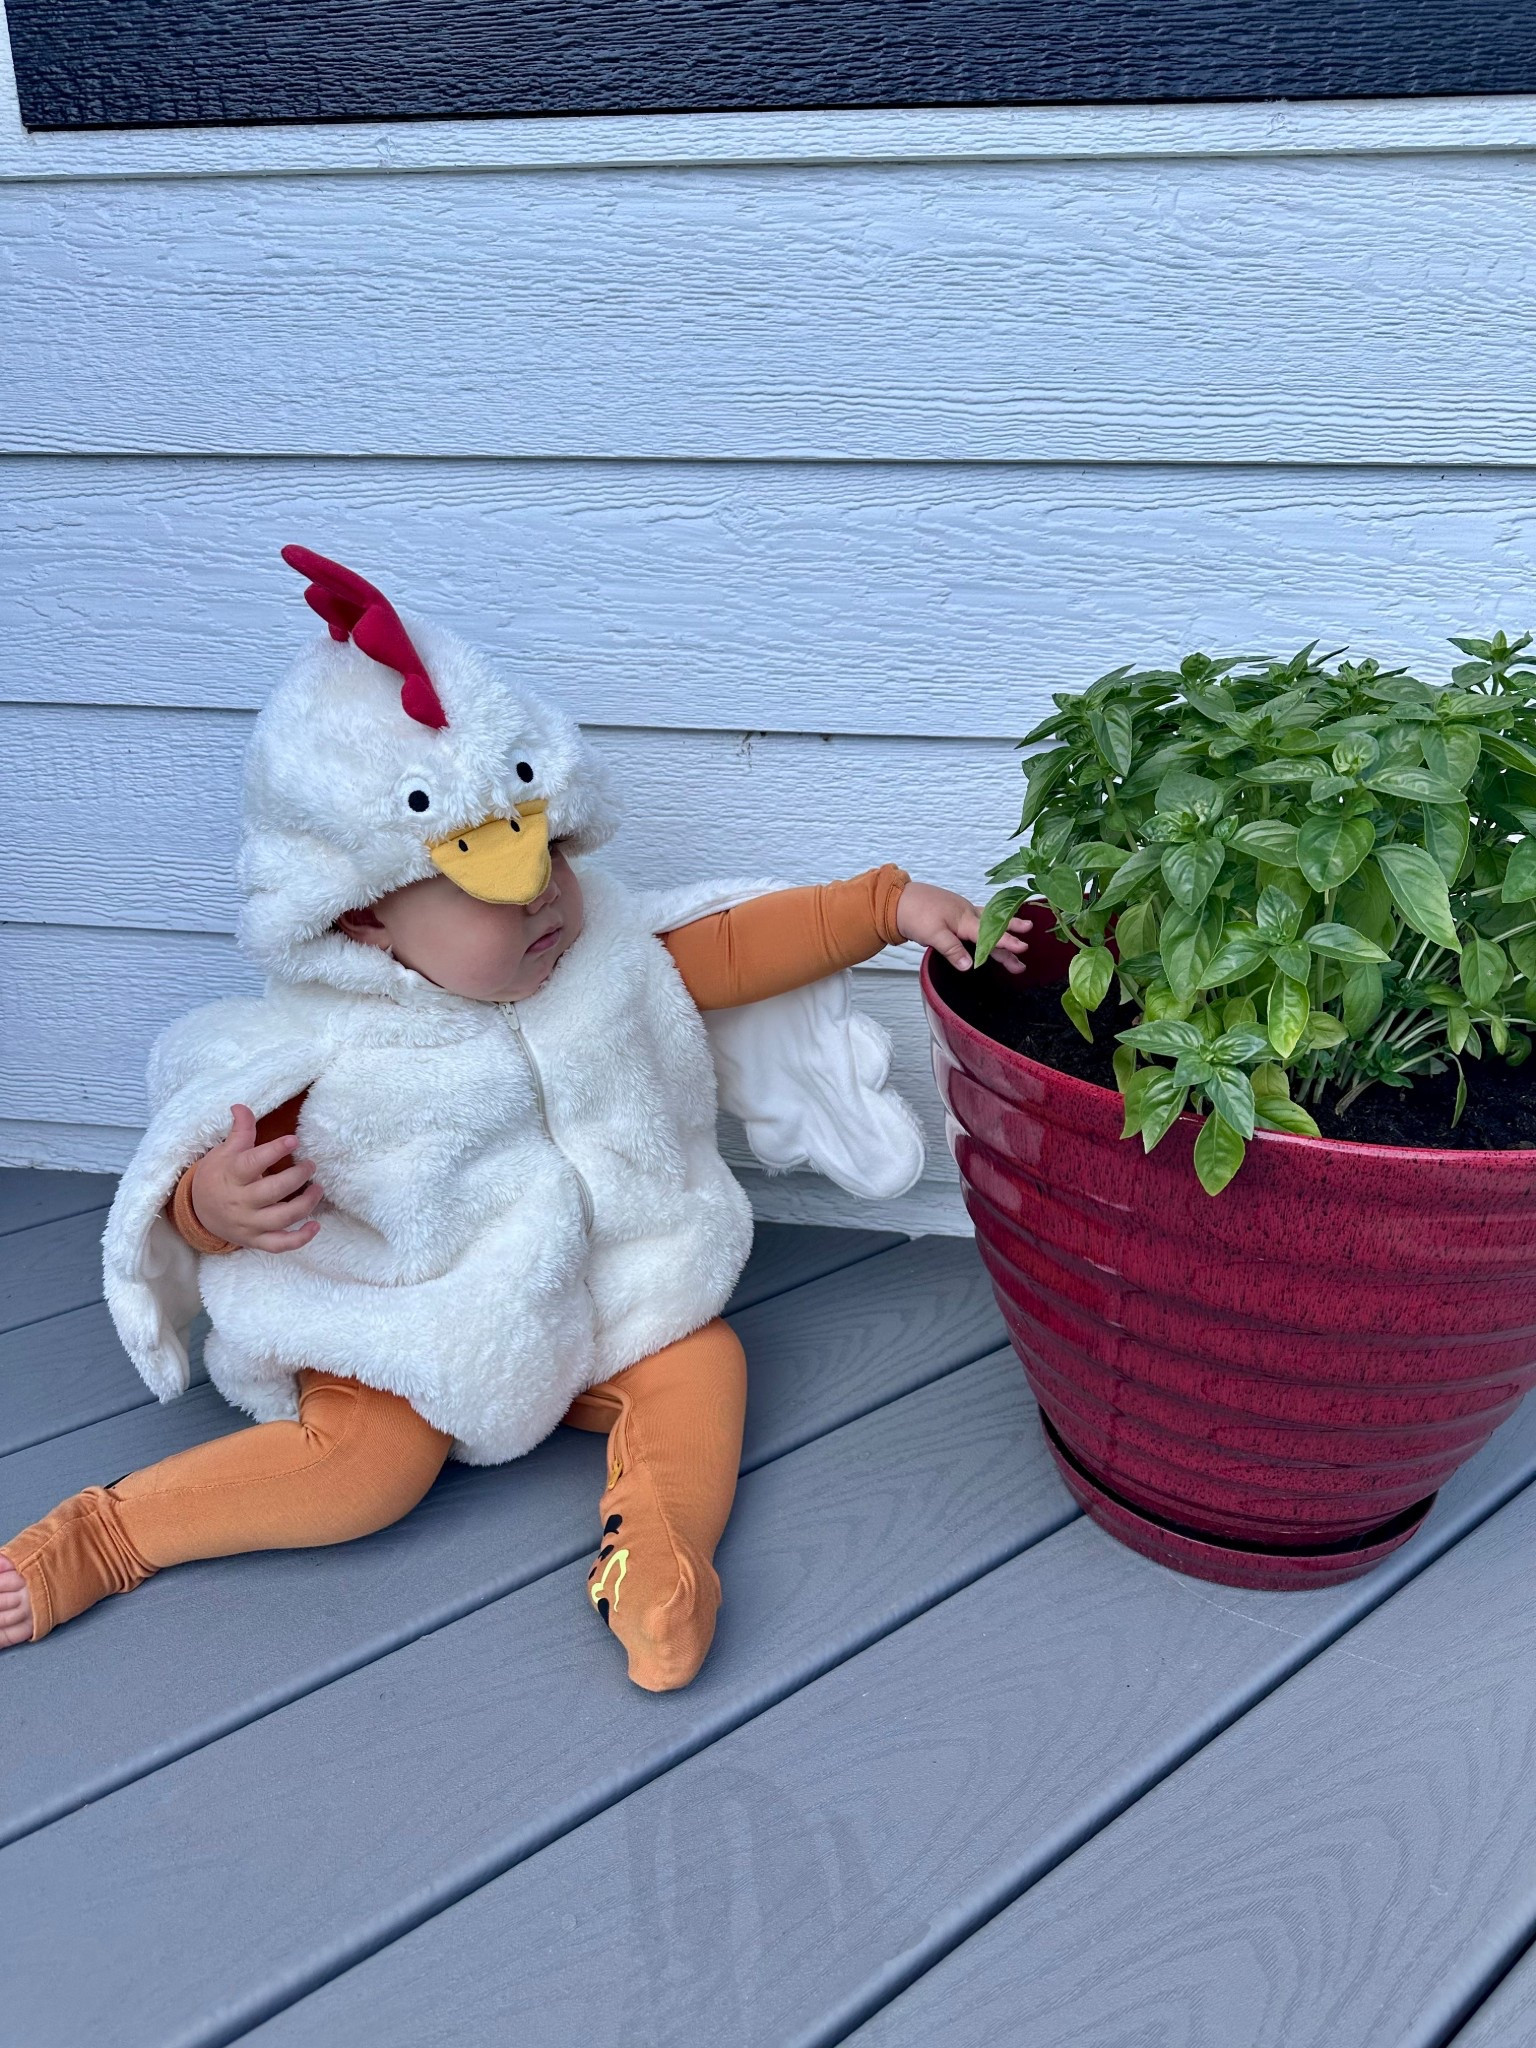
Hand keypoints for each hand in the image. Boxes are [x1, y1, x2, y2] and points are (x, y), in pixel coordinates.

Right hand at [191, 1104, 324, 1252]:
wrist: (197, 1213)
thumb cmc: (216, 1177)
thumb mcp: (223, 1153)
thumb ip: (239, 1132)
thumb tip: (241, 1106)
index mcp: (231, 1176)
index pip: (253, 1163)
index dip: (274, 1151)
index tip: (293, 1140)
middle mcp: (240, 1202)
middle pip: (272, 1191)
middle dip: (296, 1177)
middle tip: (310, 1165)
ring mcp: (248, 1224)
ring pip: (281, 1218)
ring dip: (305, 1204)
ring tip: (318, 1189)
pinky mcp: (256, 1241)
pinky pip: (279, 1244)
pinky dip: (300, 1239)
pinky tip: (315, 1226)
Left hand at [895, 881, 1031, 973]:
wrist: (897, 899)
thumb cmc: (914, 913)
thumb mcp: (932, 934)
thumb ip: (952, 949)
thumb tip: (969, 965)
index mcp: (964, 919)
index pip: (989, 933)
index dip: (1006, 942)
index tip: (1022, 948)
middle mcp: (967, 914)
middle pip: (994, 929)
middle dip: (1010, 941)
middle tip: (1026, 950)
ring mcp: (962, 913)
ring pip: (988, 925)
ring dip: (1003, 935)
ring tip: (1017, 947)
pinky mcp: (956, 915)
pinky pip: (979, 922)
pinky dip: (989, 929)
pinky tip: (992, 936)